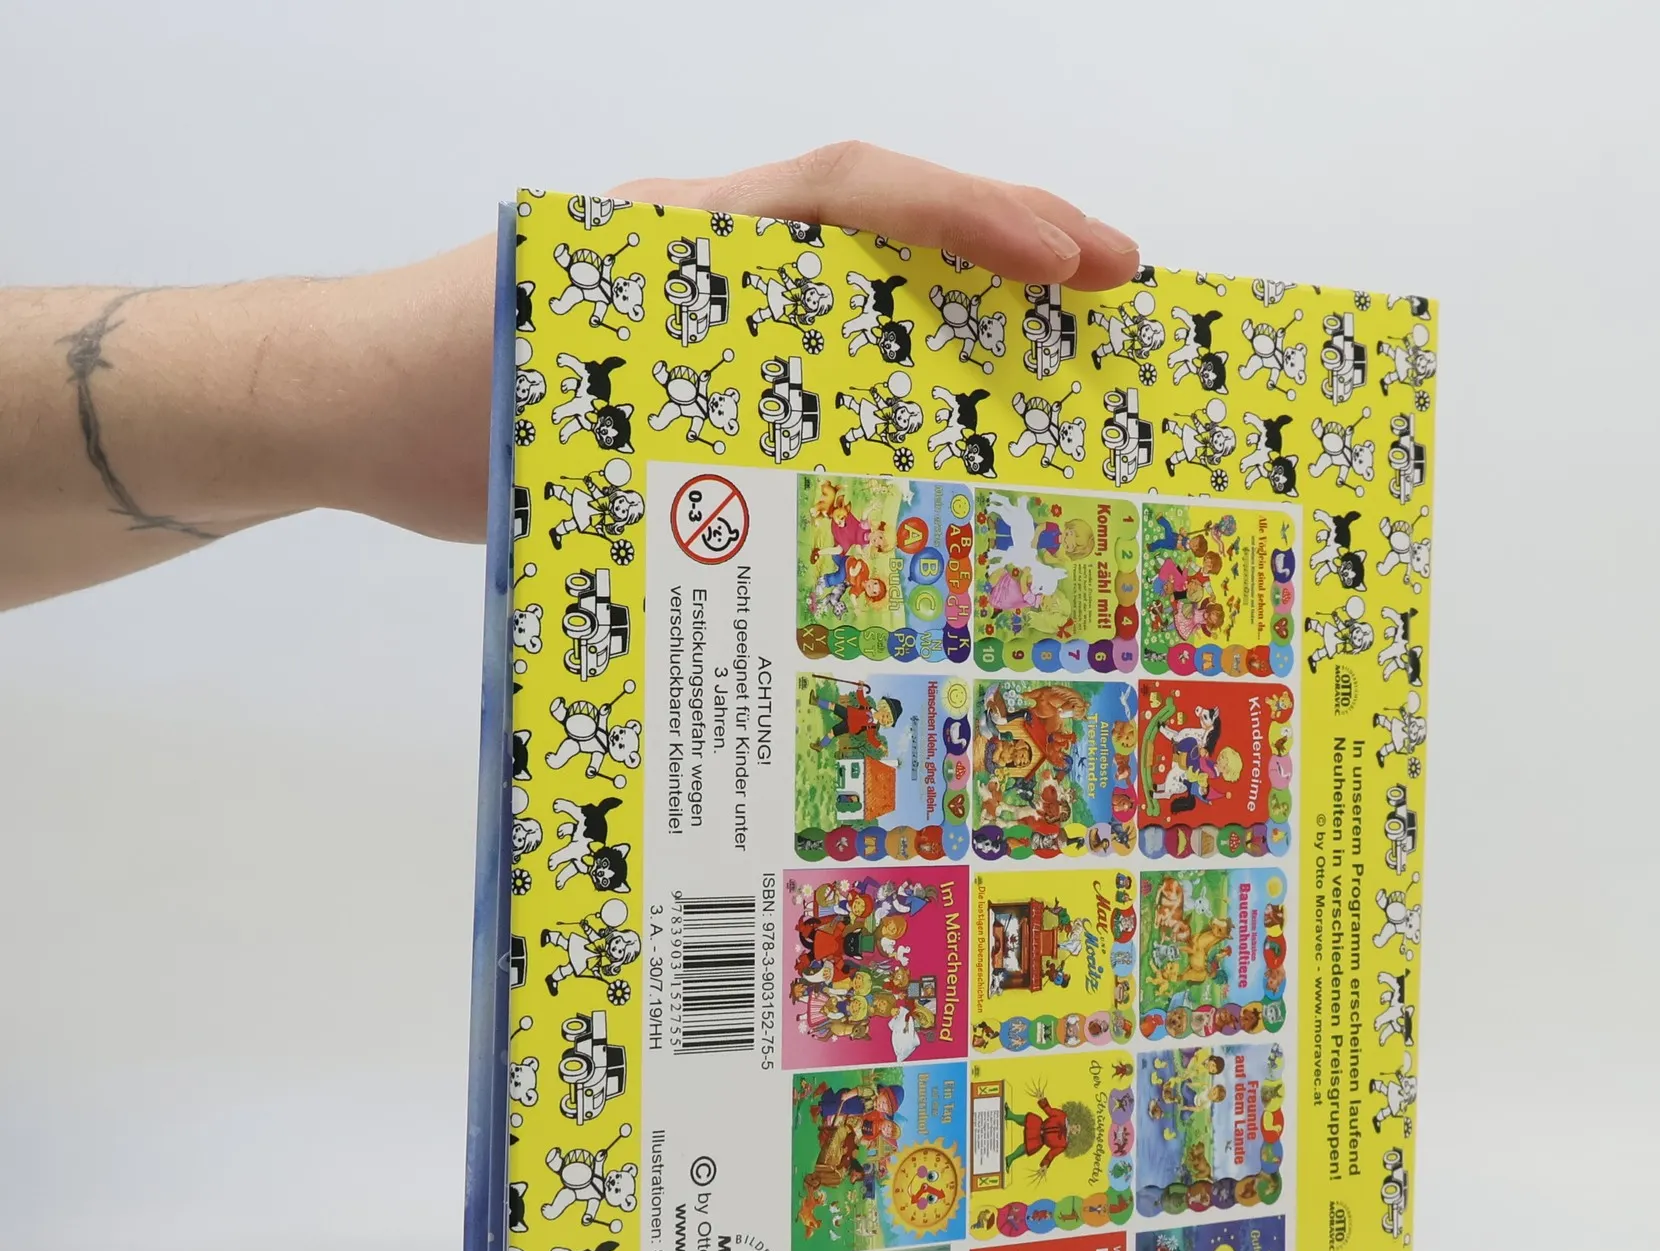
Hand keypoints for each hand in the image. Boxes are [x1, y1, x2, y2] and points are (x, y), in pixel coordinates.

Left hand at [326, 142, 1140, 545]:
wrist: (350, 408)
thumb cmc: (422, 370)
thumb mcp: (519, 351)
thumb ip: (617, 363)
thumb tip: (725, 410)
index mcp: (693, 238)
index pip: (850, 194)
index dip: (965, 214)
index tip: (1064, 255)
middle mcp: (723, 270)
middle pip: (892, 237)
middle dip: (1013, 253)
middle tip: (1120, 293)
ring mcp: (723, 328)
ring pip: (874, 306)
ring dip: (975, 328)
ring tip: (1074, 374)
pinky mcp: (710, 389)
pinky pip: (826, 378)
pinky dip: (900, 397)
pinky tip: (952, 457)